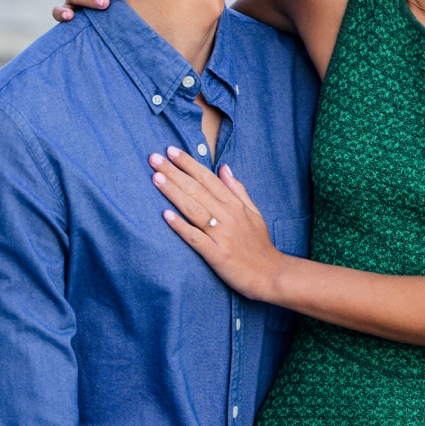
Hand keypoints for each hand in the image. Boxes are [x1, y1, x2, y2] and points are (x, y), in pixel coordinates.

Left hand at [151, 148, 285, 302]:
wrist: (271, 274)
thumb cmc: (260, 244)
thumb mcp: (254, 212)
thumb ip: (237, 189)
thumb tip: (224, 168)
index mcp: (235, 204)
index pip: (208, 178)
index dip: (189, 164)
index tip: (171, 151)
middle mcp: (227, 215)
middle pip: (197, 189)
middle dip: (174, 172)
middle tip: (153, 158)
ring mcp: (221, 234)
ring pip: (194, 209)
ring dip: (173, 192)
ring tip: (156, 178)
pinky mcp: (216, 254)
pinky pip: (195, 238)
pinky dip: (181, 226)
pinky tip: (165, 216)